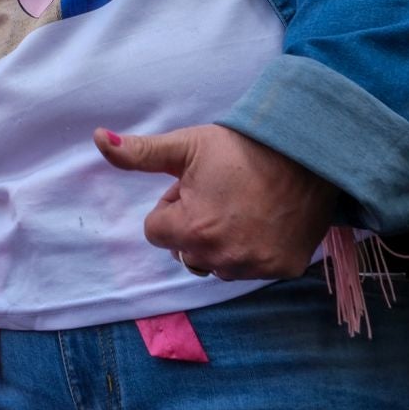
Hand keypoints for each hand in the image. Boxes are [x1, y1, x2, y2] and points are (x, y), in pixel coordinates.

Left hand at [95, 124, 336, 279]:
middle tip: (223, 194)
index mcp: (191, 229)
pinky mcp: (283, 270)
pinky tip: (265, 220)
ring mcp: (254, 267)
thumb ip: (139, 153)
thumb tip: (98, 139)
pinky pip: (251, 268)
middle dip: (194, 226)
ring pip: (216, 264)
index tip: (197, 186)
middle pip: (184, 250)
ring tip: (245, 207)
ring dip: (221, 243)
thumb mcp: (188, 145)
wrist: (310, 151)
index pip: (155, 229)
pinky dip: (253, 250)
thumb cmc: (243, 146)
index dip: (172, 204)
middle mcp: (221, 258)